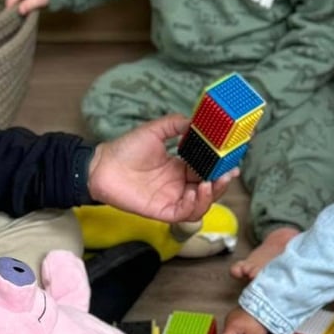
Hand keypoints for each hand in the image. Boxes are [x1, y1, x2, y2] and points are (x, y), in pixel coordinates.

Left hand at [87, 114, 230, 224]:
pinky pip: (184, 214)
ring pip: (200, 205)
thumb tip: (196, 120)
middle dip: (222, 182)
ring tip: (210, 182)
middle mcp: (178, 185)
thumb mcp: (156, 131)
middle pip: (209, 189)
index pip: (207, 170)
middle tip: (228, 172)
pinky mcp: (161, 211)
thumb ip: (177, 124)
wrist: (101, 165)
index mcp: (180, 168)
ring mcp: (171, 199)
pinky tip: (196, 192)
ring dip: (211, 195)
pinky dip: (194, 205)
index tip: (232, 159)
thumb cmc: (125, 148)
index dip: (220, 166)